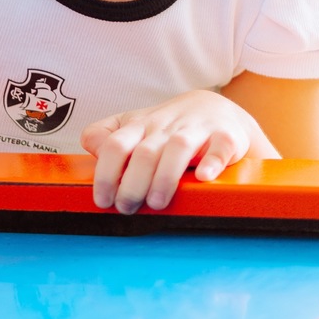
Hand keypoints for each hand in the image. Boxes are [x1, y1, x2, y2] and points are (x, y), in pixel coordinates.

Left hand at [81, 92, 277, 214]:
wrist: (216, 109)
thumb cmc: (166, 127)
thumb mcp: (132, 127)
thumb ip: (105, 137)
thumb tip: (93, 153)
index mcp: (139, 126)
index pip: (115, 145)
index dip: (105, 174)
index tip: (103, 200)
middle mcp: (165, 126)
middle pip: (144, 152)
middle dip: (132, 185)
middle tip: (128, 208)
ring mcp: (196, 129)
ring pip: (178, 147)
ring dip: (165, 178)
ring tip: (157, 203)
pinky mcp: (225, 136)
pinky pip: (220, 146)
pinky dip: (212, 162)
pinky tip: (203, 177)